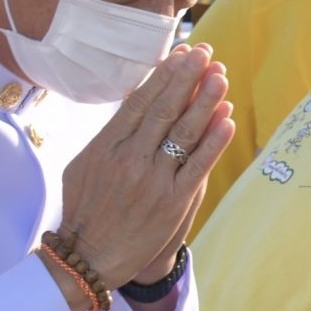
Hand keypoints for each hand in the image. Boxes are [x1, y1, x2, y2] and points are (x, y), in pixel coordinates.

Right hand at [61, 43, 233, 287]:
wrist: (88, 256)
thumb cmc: (85, 208)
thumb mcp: (83, 164)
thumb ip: (108, 133)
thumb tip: (132, 100)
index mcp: (107, 146)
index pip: (140, 101)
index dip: (163, 76)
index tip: (181, 54)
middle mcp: (130, 158)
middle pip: (165, 109)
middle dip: (187, 78)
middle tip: (206, 53)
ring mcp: (153, 180)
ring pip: (184, 132)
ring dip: (205, 101)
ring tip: (221, 76)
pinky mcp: (172, 202)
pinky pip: (198, 165)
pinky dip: (214, 141)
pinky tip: (228, 119)